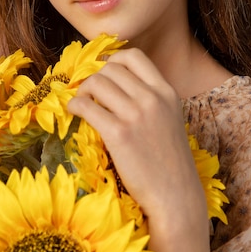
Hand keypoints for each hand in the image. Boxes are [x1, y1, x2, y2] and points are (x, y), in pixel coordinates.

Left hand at [67, 48, 206, 231]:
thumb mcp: (171, 120)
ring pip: (96, 83)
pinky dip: (75, 106)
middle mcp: (152, 98)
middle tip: (89, 95)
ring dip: (83, 91)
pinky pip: (86, 106)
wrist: (176, 194)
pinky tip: (75, 113)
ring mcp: (136, 115)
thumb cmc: (170, 162)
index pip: (134, 57)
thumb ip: (152, 101)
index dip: (113, 61)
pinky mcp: (119, 134)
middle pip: (110, 69)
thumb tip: (120, 87)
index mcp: (167, 92)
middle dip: (94, 79)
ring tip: (82, 105)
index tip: (104, 75)